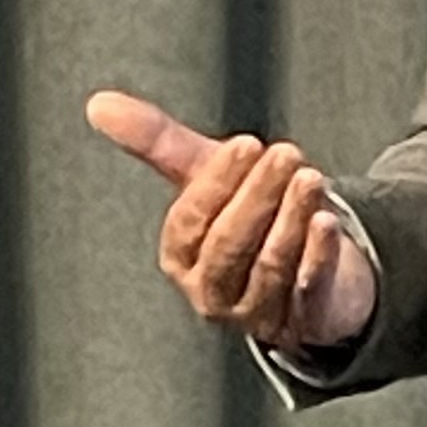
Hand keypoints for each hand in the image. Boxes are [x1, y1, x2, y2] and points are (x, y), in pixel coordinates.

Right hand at [86, 87, 379, 351]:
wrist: (313, 268)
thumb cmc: (250, 218)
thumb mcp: (205, 177)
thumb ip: (158, 143)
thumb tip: (99, 104)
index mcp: (180, 258)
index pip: (190, 223)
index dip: (217, 184)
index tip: (248, 144)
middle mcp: (212, 292)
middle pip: (229, 247)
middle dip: (258, 197)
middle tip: (286, 153)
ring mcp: (257, 314)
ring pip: (269, 267)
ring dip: (290, 220)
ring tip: (311, 178)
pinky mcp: (303, 322)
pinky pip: (307, 291)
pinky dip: (317, 255)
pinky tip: (327, 222)